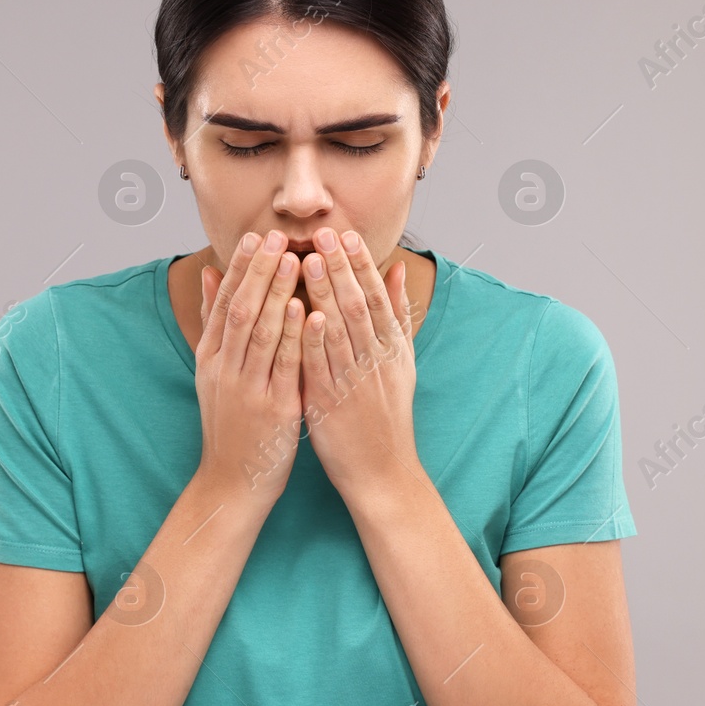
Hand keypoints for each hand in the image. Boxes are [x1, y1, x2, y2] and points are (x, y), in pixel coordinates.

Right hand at [194, 230, 305, 505]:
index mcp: (211, 358)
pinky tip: (307, 310)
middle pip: (241, 310)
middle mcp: (224, 369)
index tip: (256, 236)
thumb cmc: (231, 424)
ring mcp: (247, 389)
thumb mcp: (213, 372)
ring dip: (278, 294)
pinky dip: (295, 335)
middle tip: (277, 238)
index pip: (224, 303)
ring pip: (262, 333)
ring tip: (294, 260)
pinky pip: (285, 366)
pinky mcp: (273, 409)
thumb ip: (213, 321)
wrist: (232, 482)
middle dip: (259, 271)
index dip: (240, 268)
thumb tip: (206, 271)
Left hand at [299, 229, 418, 494]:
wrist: (383, 472)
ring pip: (339, 329)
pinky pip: (321, 365)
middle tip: (323, 233)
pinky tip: (302, 314)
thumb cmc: (387, 416)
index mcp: (392, 349)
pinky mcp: (331, 402)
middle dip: (340, 267)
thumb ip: (398, 316)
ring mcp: (354, 381)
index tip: (346, 234)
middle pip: (359, 305)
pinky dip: (313, 338)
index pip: (378, 297)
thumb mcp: (402, 363)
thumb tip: (397, 270)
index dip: (361, 264)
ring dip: (323, 293)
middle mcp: (376, 361)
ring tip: (307, 259)